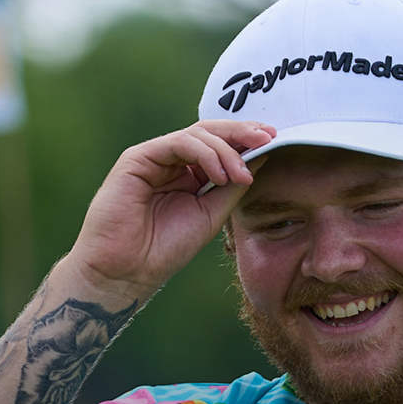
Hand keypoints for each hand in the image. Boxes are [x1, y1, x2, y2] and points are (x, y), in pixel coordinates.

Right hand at [64, 120, 274, 301]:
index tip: (275, 138)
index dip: (246, 140)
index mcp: (186, 174)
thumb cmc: (163, 249)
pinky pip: (177, 143)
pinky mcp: (137, 158)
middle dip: (241, 133)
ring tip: (242, 173)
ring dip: (226, 149)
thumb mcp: (211, 213)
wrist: (127, 270)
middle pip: (209, 132)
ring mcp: (153, 158)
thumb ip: (232, 185)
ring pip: (197, 134)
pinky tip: (220, 174)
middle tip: (268, 137)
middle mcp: (169, 162)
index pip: (219, 145)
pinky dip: (204, 154)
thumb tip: (261, 155)